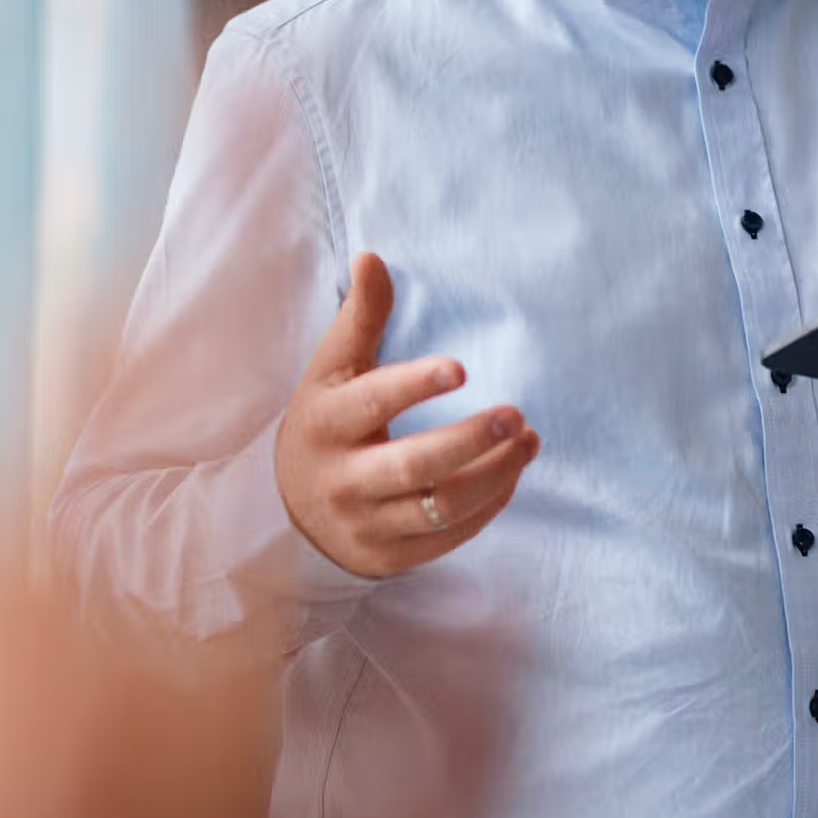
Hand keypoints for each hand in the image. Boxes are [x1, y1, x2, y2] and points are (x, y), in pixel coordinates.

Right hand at [276, 250, 539, 579]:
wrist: (289, 512)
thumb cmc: (327, 425)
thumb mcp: (331, 372)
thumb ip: (360, 318)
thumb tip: (372, 258)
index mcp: (325, 423)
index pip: (372, 403)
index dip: (414, 385)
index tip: (460, 368)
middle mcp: (342, 479)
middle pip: (414, 465)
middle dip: (471, 441)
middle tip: (517, 416)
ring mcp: (366, 525)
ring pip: (441, 506)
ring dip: (495, 475)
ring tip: (528, 440)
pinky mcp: (390, 559)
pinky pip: (449, 537)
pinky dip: (489, 506)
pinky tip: (512, 473)